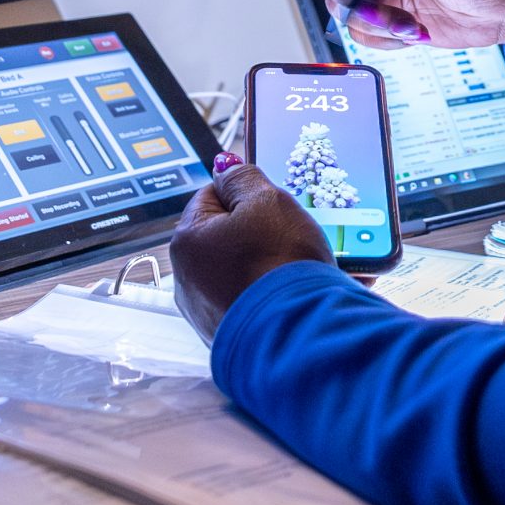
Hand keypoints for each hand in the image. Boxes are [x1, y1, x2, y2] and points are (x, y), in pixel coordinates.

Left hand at [170, 162, 334, 343]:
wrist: (301, 336)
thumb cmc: (280, 266)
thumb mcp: (267, 201)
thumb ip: (243, 178)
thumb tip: (225, 167)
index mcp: (188, 242)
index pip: (212, 197)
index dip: (247, 194)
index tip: (273, 201)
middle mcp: (190, 280)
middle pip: (232, 237)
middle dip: (268, 232)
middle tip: (298, 232)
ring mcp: (212, 312)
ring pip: (251, 271)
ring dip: (281, 264)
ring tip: (316, 264)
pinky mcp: (237, 336)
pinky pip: (263, 302)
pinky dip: (285, 294)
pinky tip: (316, 291)